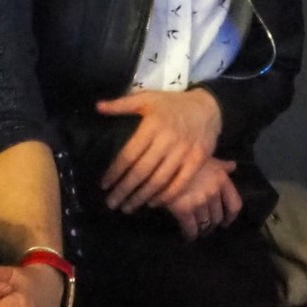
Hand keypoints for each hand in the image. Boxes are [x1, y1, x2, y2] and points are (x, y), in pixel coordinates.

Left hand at [94, 88, 222, 211]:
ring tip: (128, 208)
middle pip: (142, 171)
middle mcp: (167, 140)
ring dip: (142, 197)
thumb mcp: (146, 98)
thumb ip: (121, 104)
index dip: (115, 172)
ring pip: (159, 180)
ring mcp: (184, 151)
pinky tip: (153, 203)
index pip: (129, 154)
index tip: (104, 185)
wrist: (208, 107)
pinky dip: (166, 196)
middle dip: (125, 190)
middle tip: (112, 203)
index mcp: (152, 126)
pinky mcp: (197, 160)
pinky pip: (180, 183)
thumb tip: (98, 107)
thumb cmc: (172, 104)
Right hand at [160, 158, 243, 240]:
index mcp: (221, 179)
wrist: (160, 160)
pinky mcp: (183, 209)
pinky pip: (191, 229)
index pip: (235, 205)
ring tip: (195, 229)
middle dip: (212, 223)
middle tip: (204, 225)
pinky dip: (190, 235)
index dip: (230, 217)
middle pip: (218, 217)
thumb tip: (233, 166)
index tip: (225, 222)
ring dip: (201, 229)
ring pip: (205, 224)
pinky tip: (187, 236)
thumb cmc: (184, 156)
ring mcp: (199, 201)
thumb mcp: (205, 156)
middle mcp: (213, 191)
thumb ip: (220, 165)